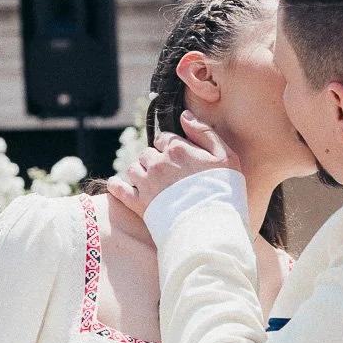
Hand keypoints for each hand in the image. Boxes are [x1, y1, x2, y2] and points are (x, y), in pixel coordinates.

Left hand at [106, 119, 238, 218]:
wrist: (211, 227)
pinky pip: (119, 189)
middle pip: (147, 153)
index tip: (178, 159)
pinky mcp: (138, 203)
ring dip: (140, 173)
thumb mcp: (226, 157)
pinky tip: (116, 185)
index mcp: (177, 148)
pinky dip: (116, 186)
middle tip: (167, 175)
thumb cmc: (224, 192)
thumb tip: (184, 116)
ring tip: (151, 183)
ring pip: (133, 168)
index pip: (165, 138)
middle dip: (155, 161)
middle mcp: (158, 162)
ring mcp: (146, 183)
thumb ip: (205, 133)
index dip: (171, 147)